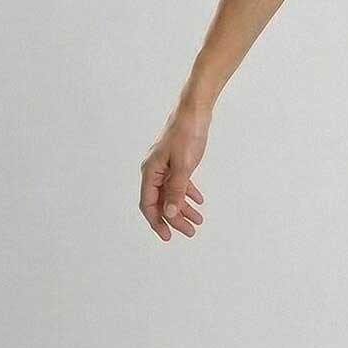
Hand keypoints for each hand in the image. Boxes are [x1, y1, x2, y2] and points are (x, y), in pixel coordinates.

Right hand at [140, 107, 208, 239]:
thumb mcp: (183, 165)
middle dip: (174, 219)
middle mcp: (154, 170)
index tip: (168, 237)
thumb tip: (168, 213)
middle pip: (161, 202)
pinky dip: (188, 193)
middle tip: (190, 231)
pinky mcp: (176, 161)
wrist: (194, 111)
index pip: (149, 204)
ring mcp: (165, 166)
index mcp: (150, 171)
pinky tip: (198, 201)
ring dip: (183, 208)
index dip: (157, 222)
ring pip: (171, 193)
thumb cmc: (186, 134)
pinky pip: (179, 183)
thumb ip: (176, 190)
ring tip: (198, 221)